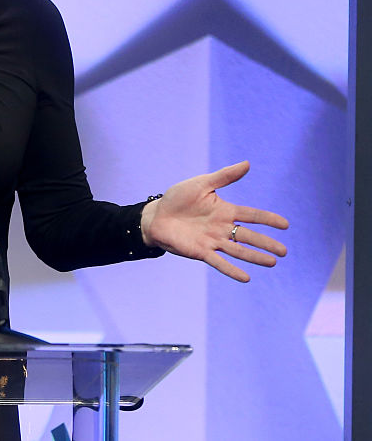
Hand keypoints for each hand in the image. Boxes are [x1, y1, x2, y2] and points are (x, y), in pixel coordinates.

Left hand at [140, 161, 287, 282]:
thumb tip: (248, 163)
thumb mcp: (201, 184)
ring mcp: (212, 241)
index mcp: (224, 211)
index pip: (251, 215)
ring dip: (255, 257)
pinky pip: (219, 262)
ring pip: (238, 250)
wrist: (155, 216)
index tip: (285, 225)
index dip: (268, 219)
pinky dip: (232, 270)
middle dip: (266, 243)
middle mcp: (222, 228)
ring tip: (272, 262)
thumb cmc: (177, 198)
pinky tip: (246, 278)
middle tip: (284, 252)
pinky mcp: (200, 252)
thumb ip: (224, 176)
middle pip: (249, 236)